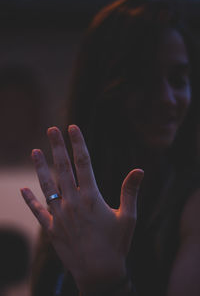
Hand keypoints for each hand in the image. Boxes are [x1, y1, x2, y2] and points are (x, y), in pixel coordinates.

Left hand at [21, 125, 143, 293]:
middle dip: (57, 147)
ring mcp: (59, 215)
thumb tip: (139, 169)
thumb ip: (130, 191)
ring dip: (39, 167)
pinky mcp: (51, 229)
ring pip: (46, 185)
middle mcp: (72, 202)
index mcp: (91, 197)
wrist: (99, 274)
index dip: (78, 143)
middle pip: (62, 168)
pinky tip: (22, 188)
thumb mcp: (128, 217)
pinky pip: (37, 211)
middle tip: (51, 130)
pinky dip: (29, 199)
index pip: (83, 162)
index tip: (72, 128)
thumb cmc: (116, 245)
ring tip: (34, 151)